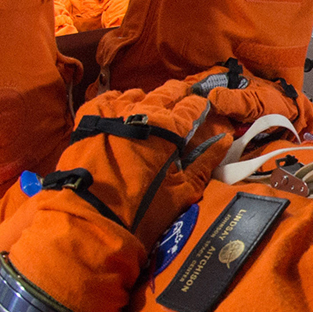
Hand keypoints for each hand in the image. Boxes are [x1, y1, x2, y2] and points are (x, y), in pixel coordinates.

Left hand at [48, 78, 226, 252]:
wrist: (88, 220)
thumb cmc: (139, 211)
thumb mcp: (181, 192)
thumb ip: (204, 163)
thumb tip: (224, 140)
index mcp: (169, 128)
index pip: (193, 106)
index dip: (202, 106)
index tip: (205, 109)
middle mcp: (142, 111)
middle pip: (167, 92)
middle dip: (179, 95)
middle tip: (183, 102)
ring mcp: (113, 112)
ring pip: (137, 93)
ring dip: (149, 99)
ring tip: (152, 110)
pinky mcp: (90, 118)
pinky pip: (108, 98)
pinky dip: (118, 101)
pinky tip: (121, 111)